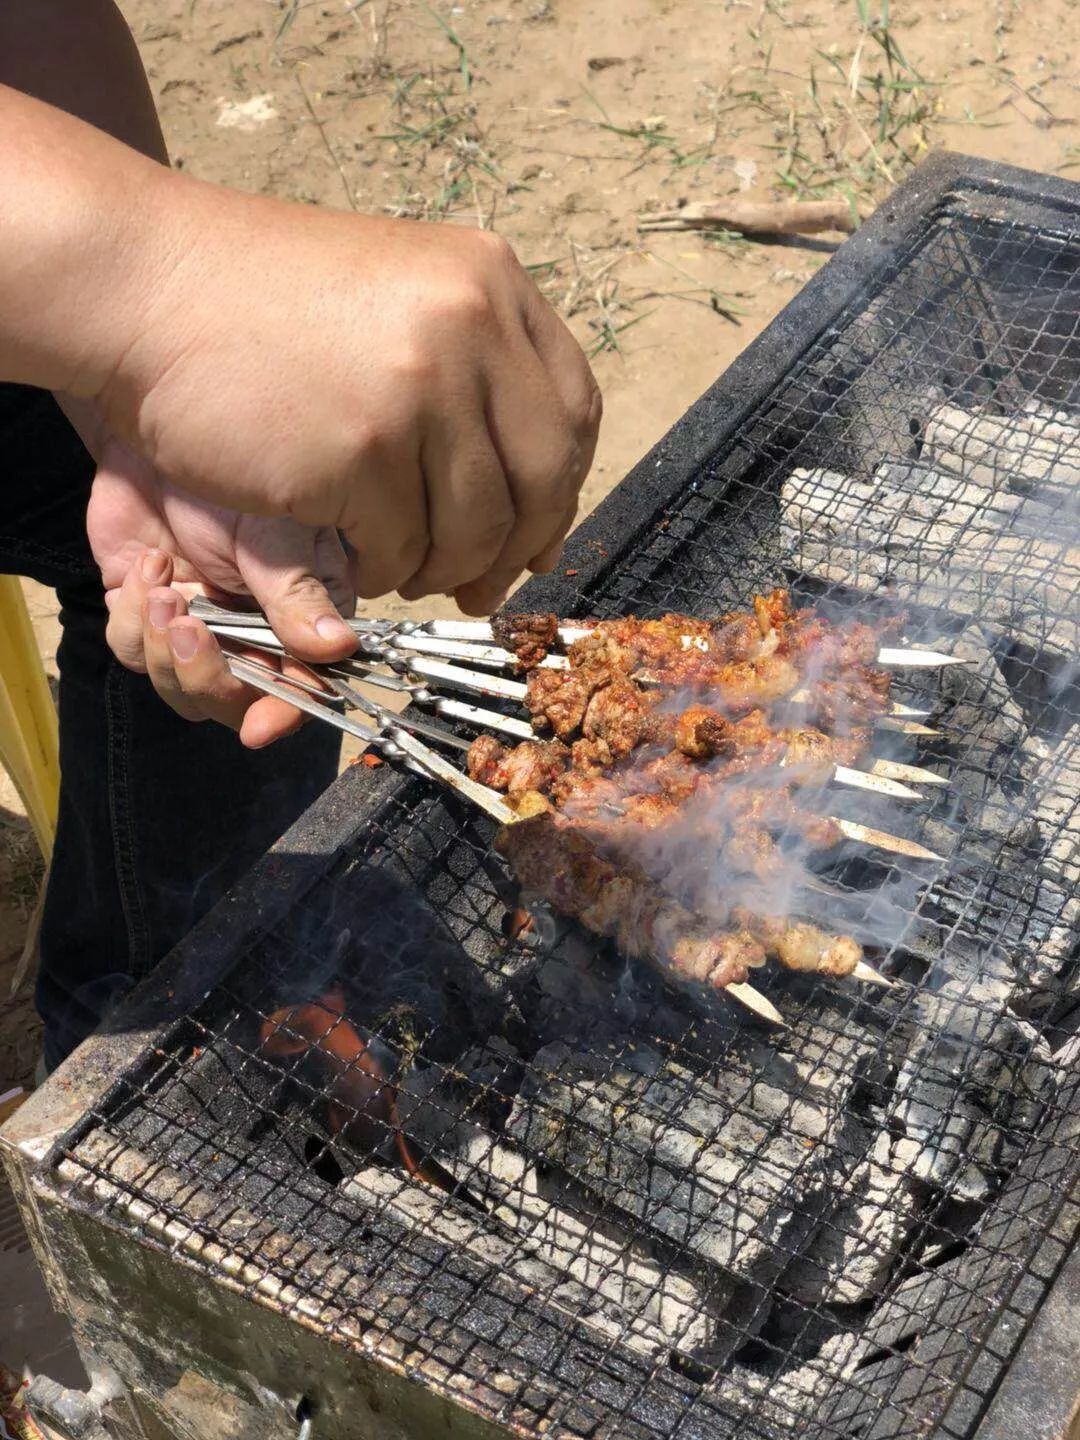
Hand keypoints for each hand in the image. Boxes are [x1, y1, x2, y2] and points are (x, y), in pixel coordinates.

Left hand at [65, 395, 357, 744]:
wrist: (153, 418)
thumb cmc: (236, 460)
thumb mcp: (278, 530)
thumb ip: (300, 595)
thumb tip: (338, 650)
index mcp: (302, 615)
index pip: (305, 685)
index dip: (286, 712)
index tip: (260, 727)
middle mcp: (253, 631)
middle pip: (236, 701)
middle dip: (208, 677)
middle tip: (193, 627)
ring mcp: (199, 624)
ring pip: (179, 687)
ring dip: (166, 651)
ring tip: (165, 591)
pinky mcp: (145, 611)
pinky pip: (132, 650)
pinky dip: (132, 617)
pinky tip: (146, 567)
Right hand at [90, 173, 600, 614]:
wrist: (147, 284)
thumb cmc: (264, 303)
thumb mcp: (397, 295)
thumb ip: (473, 372)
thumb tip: (535, 495)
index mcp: (490, 282)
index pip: (574, 413)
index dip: (561, 487)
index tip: (534, 531)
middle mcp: (468, 327)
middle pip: (542, 480)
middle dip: (514, 548)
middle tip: (478, 584)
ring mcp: (416, 390)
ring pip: (474, 528)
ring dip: (442, 566)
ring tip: (401, 562)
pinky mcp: (358, 453)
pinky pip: (402, 547)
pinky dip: (383, 568)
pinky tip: (354, 552)